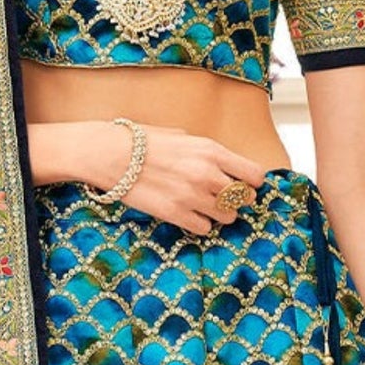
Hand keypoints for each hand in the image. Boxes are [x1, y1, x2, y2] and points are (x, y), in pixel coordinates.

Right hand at [86, 122, 269, 232]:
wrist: (110, 154)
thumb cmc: (142, 141)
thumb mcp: (182, 136)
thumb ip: (205, 152)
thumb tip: (220, 164)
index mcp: (212, 151)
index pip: (254, 175)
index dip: (251, 183)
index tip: (243, 185)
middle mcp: (207, 174)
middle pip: (243, 198)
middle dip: (236, 199)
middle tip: (222, 198)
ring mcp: (192, 196)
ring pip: (227, 217)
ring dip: (219, 214)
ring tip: (204, 207)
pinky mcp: (176, 214)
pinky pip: (204, 228)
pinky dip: (200, 224)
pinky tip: (189, 214)